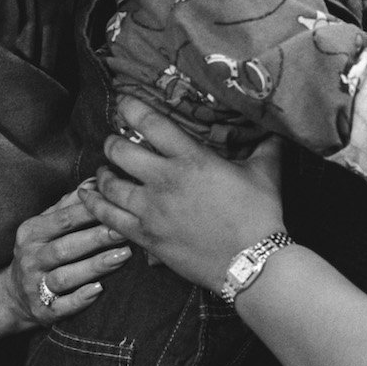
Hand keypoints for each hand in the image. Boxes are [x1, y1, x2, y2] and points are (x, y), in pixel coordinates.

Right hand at [5, 184, 132, 327]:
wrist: (12, 296)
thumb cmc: (40, 250)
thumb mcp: (46, 224)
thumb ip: (70, 204)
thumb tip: (96, 180)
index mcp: (32, 232)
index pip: (63, 220)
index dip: (91, 212)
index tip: (117, 205)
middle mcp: (30, 258)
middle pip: (66, 247)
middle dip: (96, 238)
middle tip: (125, 231)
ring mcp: (34, 286)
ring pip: (65, 276)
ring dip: (95, 266)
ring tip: (122, 257)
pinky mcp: (42, 311)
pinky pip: (61, 306)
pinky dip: (80, 299)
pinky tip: (99, 290)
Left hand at [79, 96, 284, 290]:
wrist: (251, 262)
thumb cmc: (260, 214)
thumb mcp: (266, 172)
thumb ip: (265, 146)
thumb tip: (276, 128)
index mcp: (191, 158)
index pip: (151, 123)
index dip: (131, 108)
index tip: (123, 102)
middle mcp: (164, 180)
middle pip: (119, 152)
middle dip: (113, 142)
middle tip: (115, 141)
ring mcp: (151, 210)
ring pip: (108, 185)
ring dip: (102, 174)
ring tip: (104, 171)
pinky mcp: (145, 236)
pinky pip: (109, 218)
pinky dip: (95, 206)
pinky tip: (90, 198)